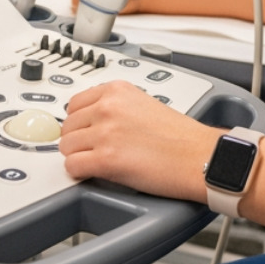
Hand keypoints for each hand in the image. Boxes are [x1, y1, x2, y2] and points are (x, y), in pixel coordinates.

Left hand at [59, 81, 218, 199]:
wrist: (198, 156)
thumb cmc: (180, 136)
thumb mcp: (142, 103)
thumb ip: (115, 107)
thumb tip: (91, 120)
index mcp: (117, 90)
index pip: (74, 104)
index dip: (79, 122)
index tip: (84, 131)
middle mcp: (108, 107)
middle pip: (67, 127)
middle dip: (77, 140)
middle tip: (93, 150)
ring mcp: (105, 132)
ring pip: (66, 147)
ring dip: (79, 157)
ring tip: (99, 162)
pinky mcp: (106, 159)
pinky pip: (72, 167)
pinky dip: (80, 173)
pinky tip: (96, 173)